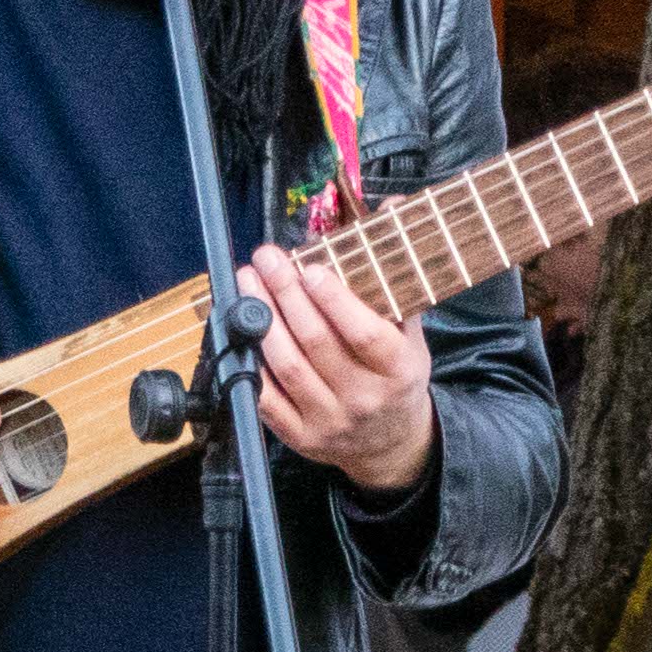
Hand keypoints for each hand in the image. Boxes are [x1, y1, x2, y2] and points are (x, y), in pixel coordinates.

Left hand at [244, 245, 434, 492]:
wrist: (391, 443)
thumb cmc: (396, 377)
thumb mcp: (410, 333)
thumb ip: (394, 276)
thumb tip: (390, 208)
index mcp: (398, 370)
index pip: (364, 333)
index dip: (334, 300)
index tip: (310, 267)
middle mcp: (364, 397)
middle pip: (316, 342)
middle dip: (285, 294)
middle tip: (266, 259)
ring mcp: (330, 420)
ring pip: (287, 366)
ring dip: (262, 319)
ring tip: (248, 283)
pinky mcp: (301, 437)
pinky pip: (267, 397)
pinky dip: (251, 360)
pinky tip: (241, 328)